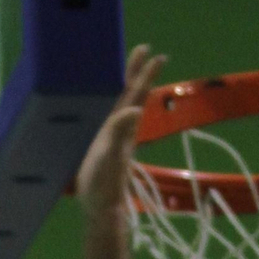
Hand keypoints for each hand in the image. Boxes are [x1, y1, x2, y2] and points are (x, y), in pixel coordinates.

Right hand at [76, 44, 163, 215]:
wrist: (102, 209)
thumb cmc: (104, 185)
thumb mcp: (110, 157)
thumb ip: (120, 133)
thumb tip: (136, 109)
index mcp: (123, 127)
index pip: (136, 94)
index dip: (144, 74)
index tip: (155, 54)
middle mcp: (122, 128)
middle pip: (131, 93)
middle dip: (138, 71)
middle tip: (145, 49)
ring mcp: (114, 136)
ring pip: (122, 103)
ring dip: (126, 84)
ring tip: (130, 68)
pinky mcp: (104, 145)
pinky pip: (110, 115)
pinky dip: (110, 101)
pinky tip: (107, 99)